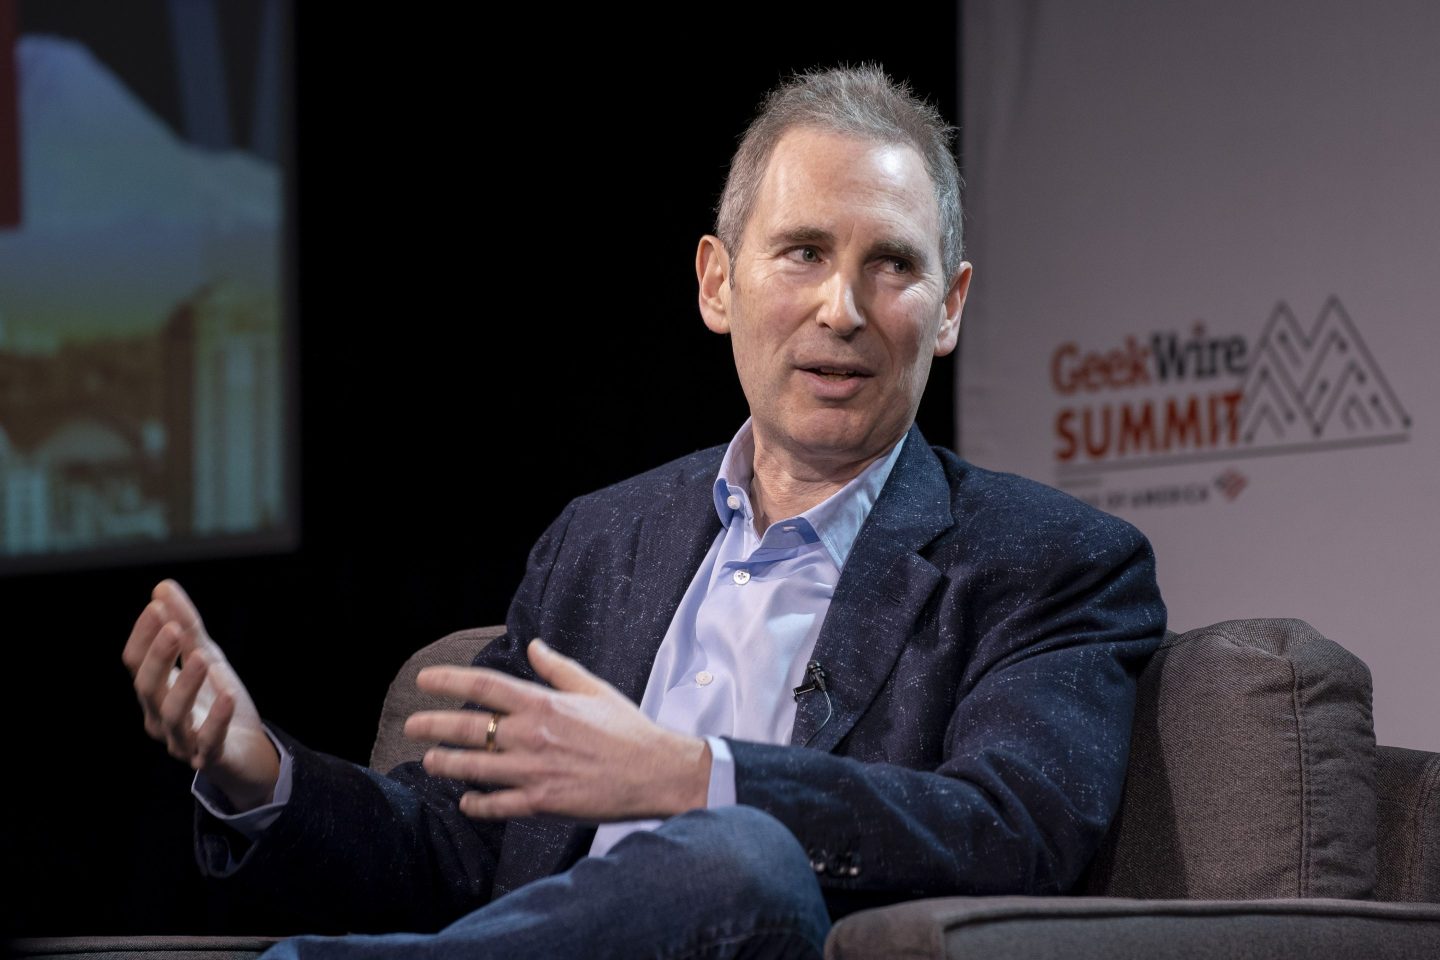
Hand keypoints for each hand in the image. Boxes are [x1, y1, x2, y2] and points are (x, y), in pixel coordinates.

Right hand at [122, 579, 279, 810]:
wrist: (248, 751)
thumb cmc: (217, 702)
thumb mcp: (206, 657)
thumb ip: (186, 627)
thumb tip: (162, 588)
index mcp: (154, 692)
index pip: (136, 663)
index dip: (144, 636)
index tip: (157, 607)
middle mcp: (160, 717)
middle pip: (147, 688)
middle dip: (159, 657)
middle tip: (174, 628)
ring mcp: (183, 741)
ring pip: (174, 715)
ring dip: (187, 684)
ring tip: (202, 658)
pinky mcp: (210, 758)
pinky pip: (209, 740)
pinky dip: (217, 718)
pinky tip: (227, 695)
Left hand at [404, 639, 711, 821]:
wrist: (656, 772)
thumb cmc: (627, 729)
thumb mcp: (594, 689)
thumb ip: (558, 668)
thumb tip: (533, 645)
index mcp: (544, 704)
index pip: (484, 687)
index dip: (448, 681)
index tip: (425, 680)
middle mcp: (532, 735)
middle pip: (468, 728)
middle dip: (433, 725)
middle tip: (412, 725)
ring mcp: (534, 771)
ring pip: (474, 767)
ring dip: (446, 764)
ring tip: (430, 761)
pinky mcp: (542, 801)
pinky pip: (497, 805)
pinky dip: (477, 803)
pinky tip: (466, 801)